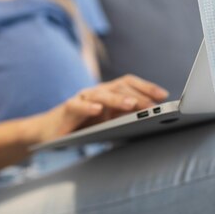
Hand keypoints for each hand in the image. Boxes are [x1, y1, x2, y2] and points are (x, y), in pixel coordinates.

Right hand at [35, 74, 168, 142]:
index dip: (146, 86)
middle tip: (152, 105)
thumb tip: (150, 114)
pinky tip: (98, 111)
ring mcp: (82, 98)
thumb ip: (125, 115)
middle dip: (138, 95)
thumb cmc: (83, 125)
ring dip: (117, 99)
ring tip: (131, 104)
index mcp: (108, 92)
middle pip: (119, 86)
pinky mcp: (68, 108)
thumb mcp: (108, 121)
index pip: (129, 83)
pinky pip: (79, 106)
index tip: (164, 95)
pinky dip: (89, 107)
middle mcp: (96, 91)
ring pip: (101, 94)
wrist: (51, 130)